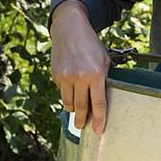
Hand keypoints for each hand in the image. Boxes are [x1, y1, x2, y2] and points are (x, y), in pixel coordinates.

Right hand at [50, 0, 110, 134]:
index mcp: (96, 75)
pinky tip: (71, 89)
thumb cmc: (91, 45)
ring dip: (73, 110)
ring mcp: (66, 77)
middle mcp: (80, 77)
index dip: (99, 120)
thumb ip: (104, 79)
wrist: (69, 29)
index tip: (98, 131)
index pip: (98, 104)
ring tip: (77, 114)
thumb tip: (103, 98)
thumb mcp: (104, 60)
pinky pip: (62, 91)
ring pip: (68, 102)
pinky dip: (67, 94)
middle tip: (83, 127)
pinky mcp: (56, 75)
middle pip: (81, 107)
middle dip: (82, 120)